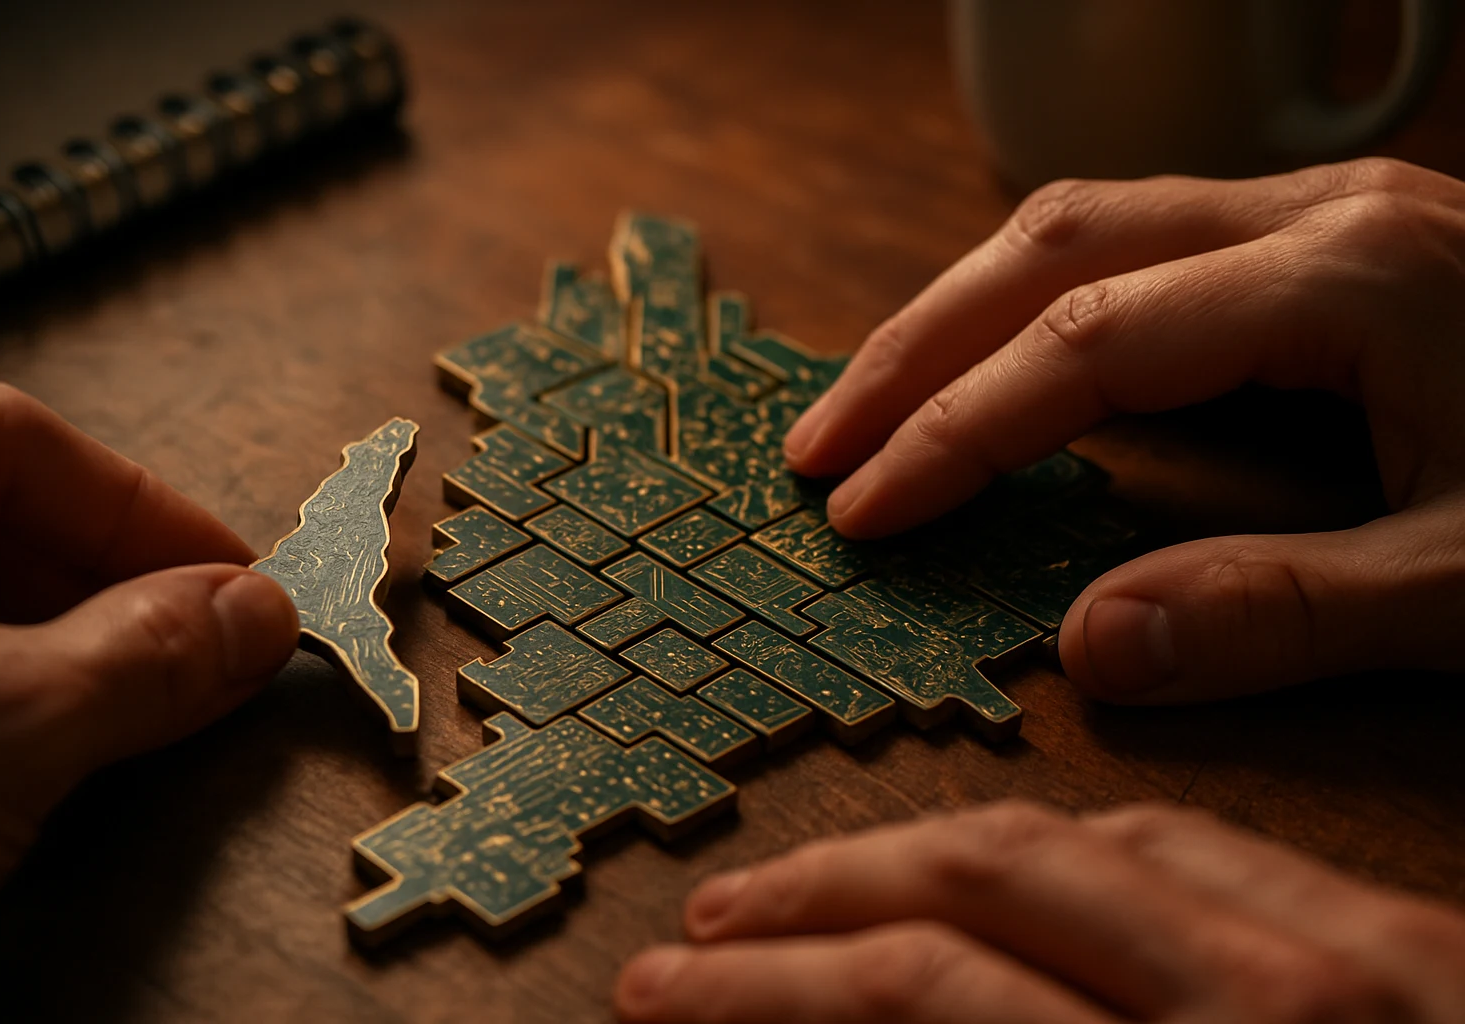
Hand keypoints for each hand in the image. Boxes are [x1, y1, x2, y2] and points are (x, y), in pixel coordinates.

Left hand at [0, 382, 298, 955]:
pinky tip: (69, 748)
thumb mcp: (0, 728)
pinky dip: (20, 700)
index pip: (10, 439)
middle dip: (117, 584)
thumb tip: (256, 614)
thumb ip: (146, 654)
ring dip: (78, 647)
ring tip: (151, 707)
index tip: (232, 575)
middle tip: (206, 649)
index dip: (140, 503)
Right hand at [616, 801, 1464, 1022]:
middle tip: (709, 915)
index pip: (928, 1002)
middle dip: (818, 898)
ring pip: (1083, 836)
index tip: (666, 991)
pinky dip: (1074, 844)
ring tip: (833, 875)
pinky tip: (1019, 858)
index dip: (772, 989)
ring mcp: (1353, 949)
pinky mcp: (1408, 938)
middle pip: (981, 886)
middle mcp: (1276, 997)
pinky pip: (1200, 846)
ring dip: (935, 849)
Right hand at [782, 158, 1464, 702]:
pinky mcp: (1330, 237)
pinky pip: (1139, 239)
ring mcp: (1322, 213)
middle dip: (915, 346)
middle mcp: (1316, 218)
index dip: (956, 431)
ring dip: (960, 307)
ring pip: (1086, 219)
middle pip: (1052, 244)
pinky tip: (1004, 362)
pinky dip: (1038, 302)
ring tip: (875, 399)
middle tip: (817, 444)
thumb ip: (1283, 613)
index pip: (1085, 345)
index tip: (862, 511)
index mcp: (1348, 282)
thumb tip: (1084, 652)